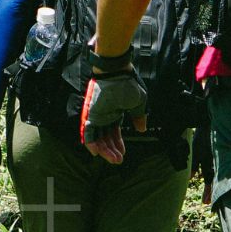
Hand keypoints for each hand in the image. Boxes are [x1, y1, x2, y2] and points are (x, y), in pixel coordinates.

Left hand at [80, 48, 145, 162]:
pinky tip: (96, 152)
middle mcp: (105, 115)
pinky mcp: (91, 114)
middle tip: (118, 161)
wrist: (117, 71)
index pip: (114, 132)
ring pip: (97, 137)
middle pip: (106, 137)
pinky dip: (90, 142)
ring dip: (104, 150)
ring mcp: (97, 115)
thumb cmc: (128, 83)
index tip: (123, 154)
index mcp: (115, 112)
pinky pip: (88, 131)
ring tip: (113, 159)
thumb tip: (142, 129)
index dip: (118, 143)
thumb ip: (139, 117)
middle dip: (112, 150)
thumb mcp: (138, 103)